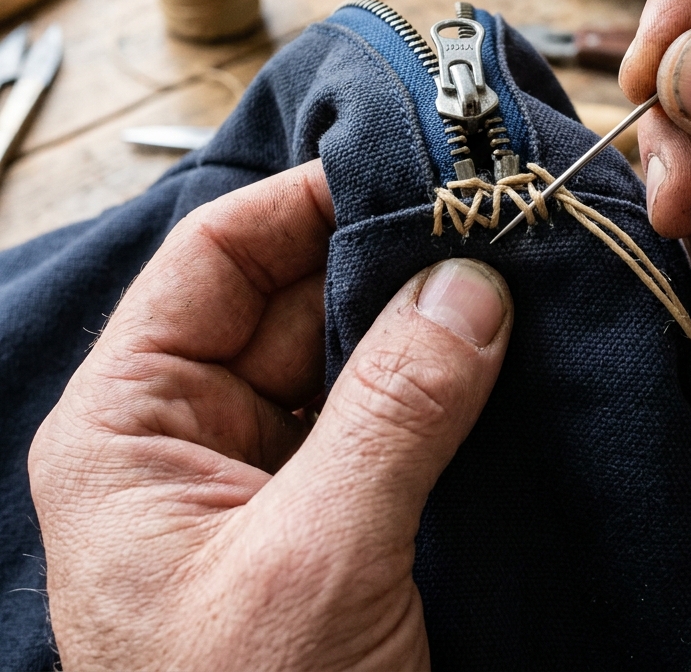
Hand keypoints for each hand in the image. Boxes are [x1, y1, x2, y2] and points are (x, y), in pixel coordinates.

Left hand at [28, 159, 511, 670]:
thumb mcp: (314, 565)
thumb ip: (393, 412)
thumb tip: (467, 283)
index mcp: (134, 426)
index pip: (215, 259)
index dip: (302, 203)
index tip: (400, 170)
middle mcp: (201, 432)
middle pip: (295, 297)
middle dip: (386, 259)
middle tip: (484, 221)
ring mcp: (279, 468)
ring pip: (355, 350)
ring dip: (429, 316)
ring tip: (511, 272)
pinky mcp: (346, 505)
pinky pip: (398, 409)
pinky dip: (450, 376)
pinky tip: (508, 347)